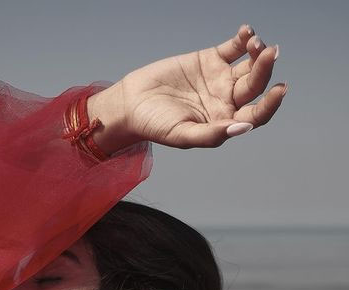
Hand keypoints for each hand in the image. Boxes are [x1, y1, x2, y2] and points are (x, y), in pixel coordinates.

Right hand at [115, 24, 285, 148]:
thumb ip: (211, 135)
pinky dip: (243, 38)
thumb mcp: (182, 135)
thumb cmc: (155, 125)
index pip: (255, 115)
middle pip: (255, 86)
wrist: (132, 103)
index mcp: (224, 121)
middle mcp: (227, 101)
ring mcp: (220, 79)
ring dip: (257, 52)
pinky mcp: (210, 59)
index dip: (270, 104)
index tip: (279, 90)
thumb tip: (242, 128)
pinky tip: (246, 32)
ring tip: (255, 43)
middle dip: (264, 70)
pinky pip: (233, 47)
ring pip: (248, 64)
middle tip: (269, 54)